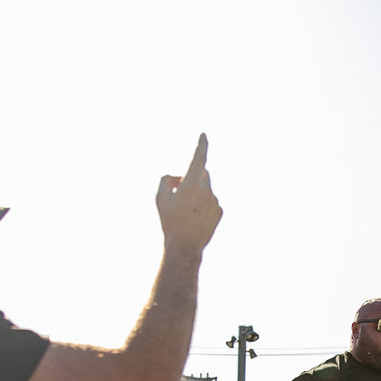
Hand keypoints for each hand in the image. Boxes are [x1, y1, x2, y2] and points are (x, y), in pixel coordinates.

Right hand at [157, 134, 221, 256]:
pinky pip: (211, 201)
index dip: (202, 145)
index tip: (204, 135)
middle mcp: (207, 189)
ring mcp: (215, 201)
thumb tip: (177, 177)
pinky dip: (203, 205)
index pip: (199, 158)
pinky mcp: (220, 211)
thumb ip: (166, 180)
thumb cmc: (170, 221)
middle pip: (201, 174)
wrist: (185, 246)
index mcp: (193, 183)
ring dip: (197, 193)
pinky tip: (195, 218)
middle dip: (191, 178)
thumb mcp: (160, 198)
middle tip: (179, 193)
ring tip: (186, 212)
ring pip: (206, 189)